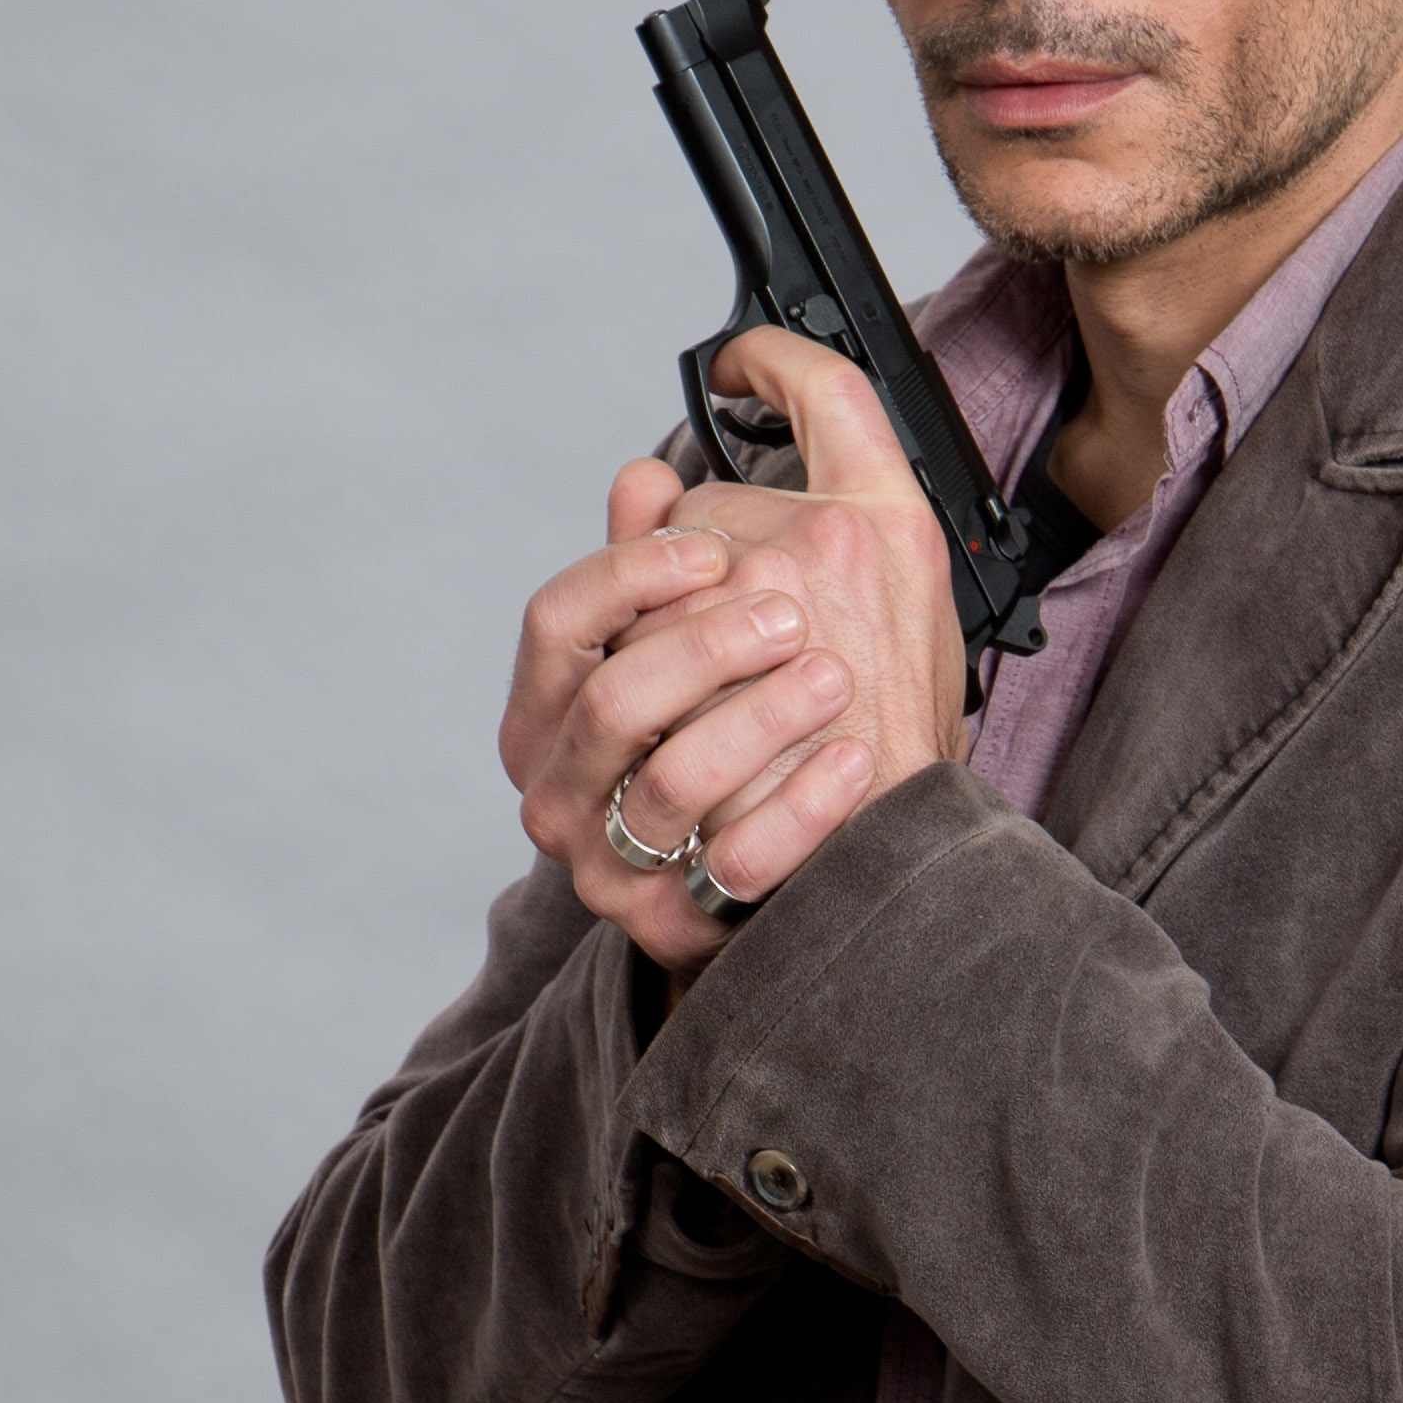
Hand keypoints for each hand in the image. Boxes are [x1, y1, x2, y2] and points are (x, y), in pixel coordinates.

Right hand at [502, 328, 969, 977]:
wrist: (784, 874)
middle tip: (796, 613)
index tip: (713, 547)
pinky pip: (730, 866)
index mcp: (547, 708)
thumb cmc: (742, 745)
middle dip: (709, 647)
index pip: (557, 621)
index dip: (631, 573)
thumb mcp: (698, 641)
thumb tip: (643, 476)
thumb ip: (663, 561)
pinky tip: (855, 759)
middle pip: (612, 700)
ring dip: (761, 718)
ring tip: (836, 675)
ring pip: (669, 783)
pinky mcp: (670, 927)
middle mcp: (556, 789)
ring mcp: (604, 865)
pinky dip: (800, 807)